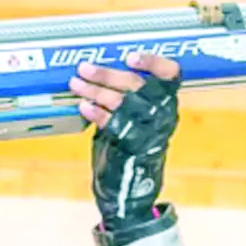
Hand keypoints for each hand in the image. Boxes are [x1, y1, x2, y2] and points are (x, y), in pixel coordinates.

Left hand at [69, 52, 181, 228]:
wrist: (130, 188)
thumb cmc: (129, 146)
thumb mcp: (134, 117)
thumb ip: (125, 95)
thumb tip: (97, 71)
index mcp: (167, 102)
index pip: (170, 75)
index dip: (153, 61)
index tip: (129, 56)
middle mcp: (162, 114)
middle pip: (136, 84)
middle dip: (107, 74)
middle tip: (84, 67)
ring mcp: (148, 130)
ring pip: (120, 101)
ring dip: (94, 90)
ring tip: (75, 84)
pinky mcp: (132, 145)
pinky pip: (111, 123)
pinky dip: (95, 113)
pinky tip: (82, 106)